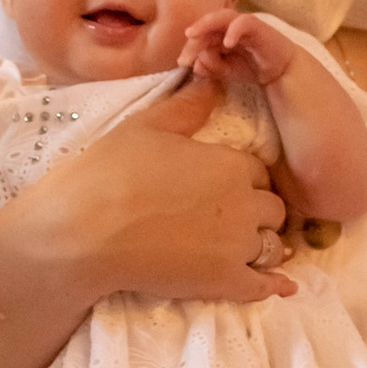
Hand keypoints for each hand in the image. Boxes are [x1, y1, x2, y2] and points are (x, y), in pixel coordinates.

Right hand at [55, 72, 292, 298]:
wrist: (83, 232)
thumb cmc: (110, 172)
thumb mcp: (148, 125)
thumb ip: (188, 106)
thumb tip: (212, 80)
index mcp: (230, 164)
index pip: (257, 171)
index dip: (243, 179)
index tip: (223, 187)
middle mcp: (244, 204)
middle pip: (272, 208)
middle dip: (257, 212)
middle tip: (230, 218)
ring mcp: (237, 247)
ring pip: (271, 246)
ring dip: (262, 245)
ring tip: (247, 249)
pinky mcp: (223, 283)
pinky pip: (263, 286)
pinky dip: (274, 285)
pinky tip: (283, 287)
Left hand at [176, 6, 291, 87]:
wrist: (280, 70)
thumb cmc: (251, 66)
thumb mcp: (227, 71)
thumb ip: (211, 67)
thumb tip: (196, 65)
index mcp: (219, 33)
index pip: (200, 35)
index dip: (189, 47)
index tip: (182, 62)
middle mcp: (229, 25)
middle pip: (207, 26)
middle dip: (194, 41)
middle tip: (185, 58)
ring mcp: (243, 24)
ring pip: (222, 17)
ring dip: (206, 25)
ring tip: (194, 35)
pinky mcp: (258, 26)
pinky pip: (244, 22)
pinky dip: (234, 30)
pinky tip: (227, 43)